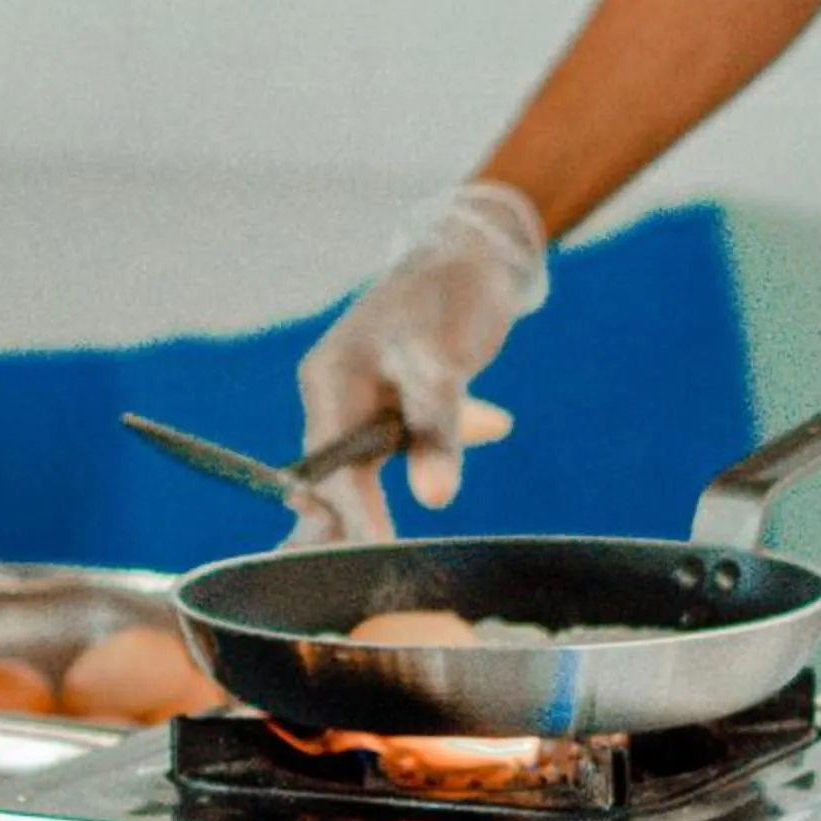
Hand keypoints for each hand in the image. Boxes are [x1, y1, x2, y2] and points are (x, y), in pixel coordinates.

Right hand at [290, 181, 548, 543]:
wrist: (474, 250)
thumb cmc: (455, 295)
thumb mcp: (446, 363)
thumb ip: (438, 430)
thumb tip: (433, 498)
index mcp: (331, 381)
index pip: (332, 471)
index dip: (356, 520)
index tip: (379, 563)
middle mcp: (334, 392)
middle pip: (339, 478)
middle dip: (361, 521)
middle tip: (385, 570)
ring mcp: (359, 397)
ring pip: (370, 466)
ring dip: (402, 487)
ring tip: (414, 527)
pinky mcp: (389, 400)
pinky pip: (400, 445)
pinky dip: (435, 451)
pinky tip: (489, 425)